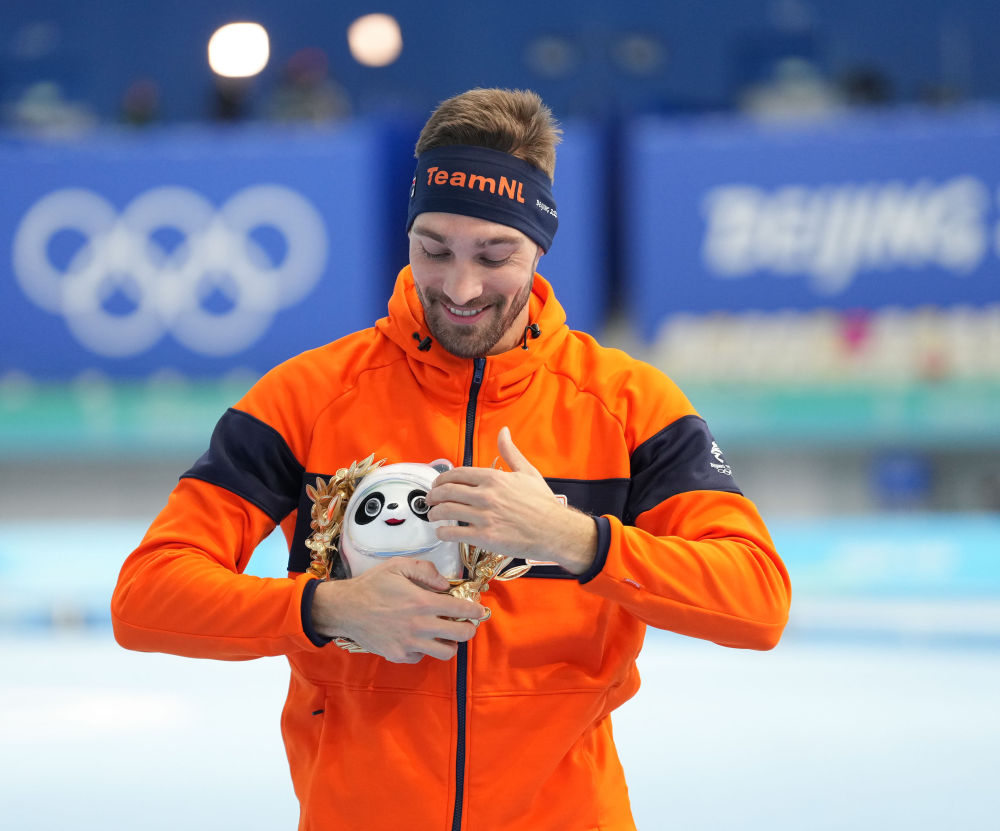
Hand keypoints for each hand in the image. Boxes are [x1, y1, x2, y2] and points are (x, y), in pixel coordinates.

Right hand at [310, 558, 486, 662]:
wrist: (345, 609)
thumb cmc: (372, 585)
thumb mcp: (398, 566)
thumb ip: (425, 570)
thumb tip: (445, 583)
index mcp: (422, 602)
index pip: (461, 610)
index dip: (476, 610)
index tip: (480, 610)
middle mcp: (419, 626)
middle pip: (460, 635)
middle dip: (469, 628)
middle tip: (465, 622)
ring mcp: (409, 644)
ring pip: (446, 652)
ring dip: (450, 642)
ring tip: (445, 633)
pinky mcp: (399, 655)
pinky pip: (422, 657)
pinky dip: (426, 649)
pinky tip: (420, 637)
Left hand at [426, 426, 596, 573]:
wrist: (555, 531)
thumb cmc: (543, 504)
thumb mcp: (527, 472)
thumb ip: (510, 452)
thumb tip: (503, 432)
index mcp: (494, 478)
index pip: (458, 474)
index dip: (443, 478)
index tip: (438, 484)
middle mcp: (486, 495)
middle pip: (448, 491)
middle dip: (433, 495)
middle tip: (429, 499)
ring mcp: (484, 516)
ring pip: (447, 511)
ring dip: (434, 513)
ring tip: (432, 515)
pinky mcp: (485, 537)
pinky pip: (454, 533)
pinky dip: (443, 532)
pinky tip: (441, 532)